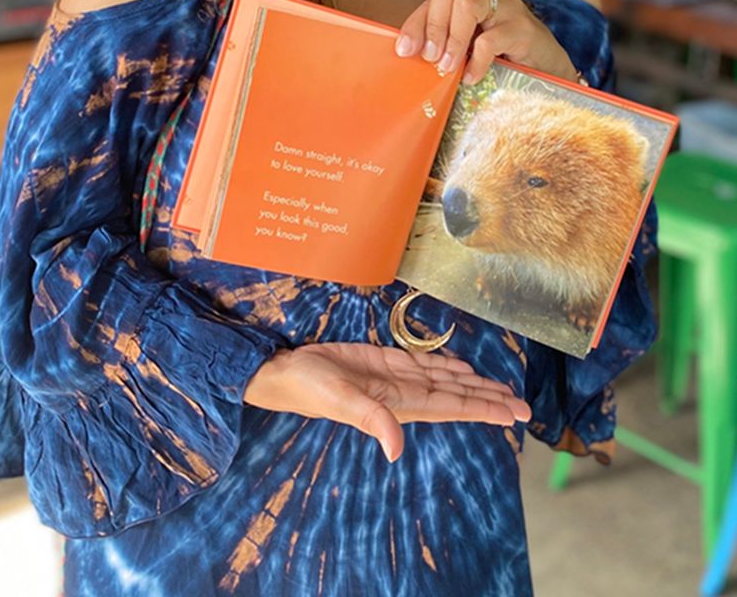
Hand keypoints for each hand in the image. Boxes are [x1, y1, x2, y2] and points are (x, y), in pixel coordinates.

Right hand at [243, 340, 530, 462]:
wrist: (288, 373)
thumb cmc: (311, 387)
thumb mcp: (341, 401)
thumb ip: (371, 421)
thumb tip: (396, 450)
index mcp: (402, 404)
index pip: (453, 407)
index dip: (484, 409)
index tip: (513, 414)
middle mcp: (407, 393)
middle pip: (458, 396)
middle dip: (490, 400)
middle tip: (524, 406)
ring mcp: (398, 378)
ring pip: (447, 381)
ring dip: (475, 385)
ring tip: (503, 388)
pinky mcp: (387, 363)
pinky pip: (425, 365)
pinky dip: (448, 366)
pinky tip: (464, 369)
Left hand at [394, 0, 578, 84]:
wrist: (545, 65)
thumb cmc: (500, 50)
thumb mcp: (466, 39)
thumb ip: (440, 35)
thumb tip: (406, 49)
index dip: (417, 21)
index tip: (405, 50)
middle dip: (434, 24)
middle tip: (431, 57)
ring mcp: (510, 3)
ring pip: (467, 5)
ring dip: (453, 41)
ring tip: (449, 67)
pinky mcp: (525, 27)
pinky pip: (489, 40)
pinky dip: (476, 62)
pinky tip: (473, 76)